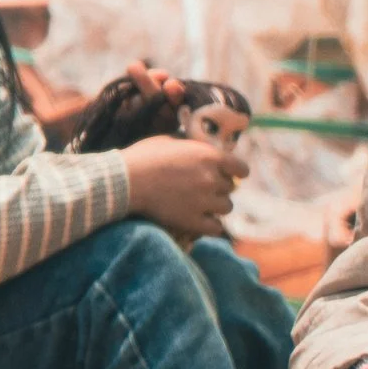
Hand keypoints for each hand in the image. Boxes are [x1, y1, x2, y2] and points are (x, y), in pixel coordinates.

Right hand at [123, 131, 238, 236]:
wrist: (125, 181)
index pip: (241, 168)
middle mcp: (212, 179)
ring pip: (226, 208)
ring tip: (202, 204)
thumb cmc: (144, 156)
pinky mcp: (193, 221)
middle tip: (203, 188)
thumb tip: (202, 148)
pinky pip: (216, 228)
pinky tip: (201, 220)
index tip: (232, 175)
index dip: (236, 172)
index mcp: (209, 156)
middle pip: (230, 188)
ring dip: (216, 206)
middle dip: (219, 187)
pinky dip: (211, 225)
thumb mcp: (171, 140)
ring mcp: (204, 202)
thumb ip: (192, 145)